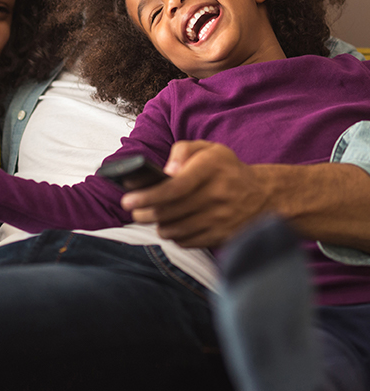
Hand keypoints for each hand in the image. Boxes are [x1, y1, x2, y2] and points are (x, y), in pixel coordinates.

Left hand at [121, 141, 272, 247]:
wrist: (264, 195)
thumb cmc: (226, 169)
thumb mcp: (208, 149)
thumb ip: (182, 151)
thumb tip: (166, 171)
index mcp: (211, 169)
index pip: (175, 187)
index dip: (148, 196)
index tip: (127, 200)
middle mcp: (218, 195)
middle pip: (170, 211)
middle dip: (144, 212)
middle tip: (133, 210)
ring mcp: (221, 218)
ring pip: (175, 229)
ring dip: (157, 224)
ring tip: (150, 216)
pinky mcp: (221, 236)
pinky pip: (187, 241)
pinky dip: (174, 235)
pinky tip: (172, 225)